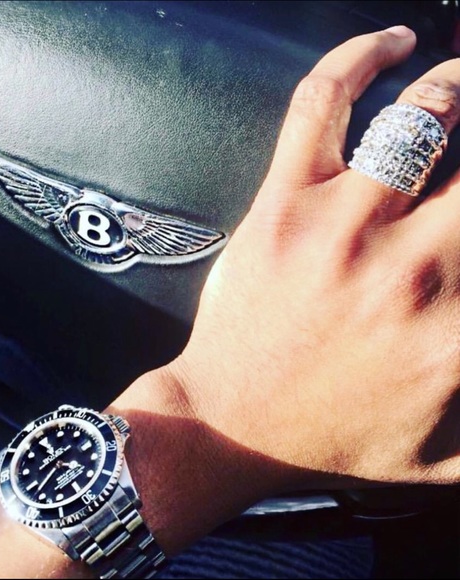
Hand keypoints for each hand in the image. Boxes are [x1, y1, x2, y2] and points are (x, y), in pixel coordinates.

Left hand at [166, 25, 458, 489]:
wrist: (227, 424)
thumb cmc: (325, 442)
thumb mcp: (443, 458)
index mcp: (457, 332)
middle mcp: (411, 270)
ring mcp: (340, 227)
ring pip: (424, 116)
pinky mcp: (281, 204)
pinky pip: (322, 103)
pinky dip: (359, 58)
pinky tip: (391, 45)